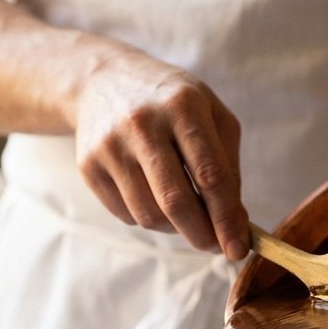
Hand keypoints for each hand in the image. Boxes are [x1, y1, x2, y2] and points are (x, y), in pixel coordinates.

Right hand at [73, 50, 249, 259]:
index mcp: (183, 107)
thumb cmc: (170, 101)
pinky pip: (126, 215)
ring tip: (185, 213)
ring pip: (149, 215)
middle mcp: (143, 125)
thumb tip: (235, 222)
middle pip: (176, 202)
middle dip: (201, 235)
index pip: (210, 175)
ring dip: (174, 228)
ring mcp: (111, 146)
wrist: (103, 79)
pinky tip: (154, 197)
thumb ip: (227, 165)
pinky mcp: (89, 166)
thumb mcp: (210, 114)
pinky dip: (148, 218)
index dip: (226, 218)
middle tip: (215, 247)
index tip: (238, 249)